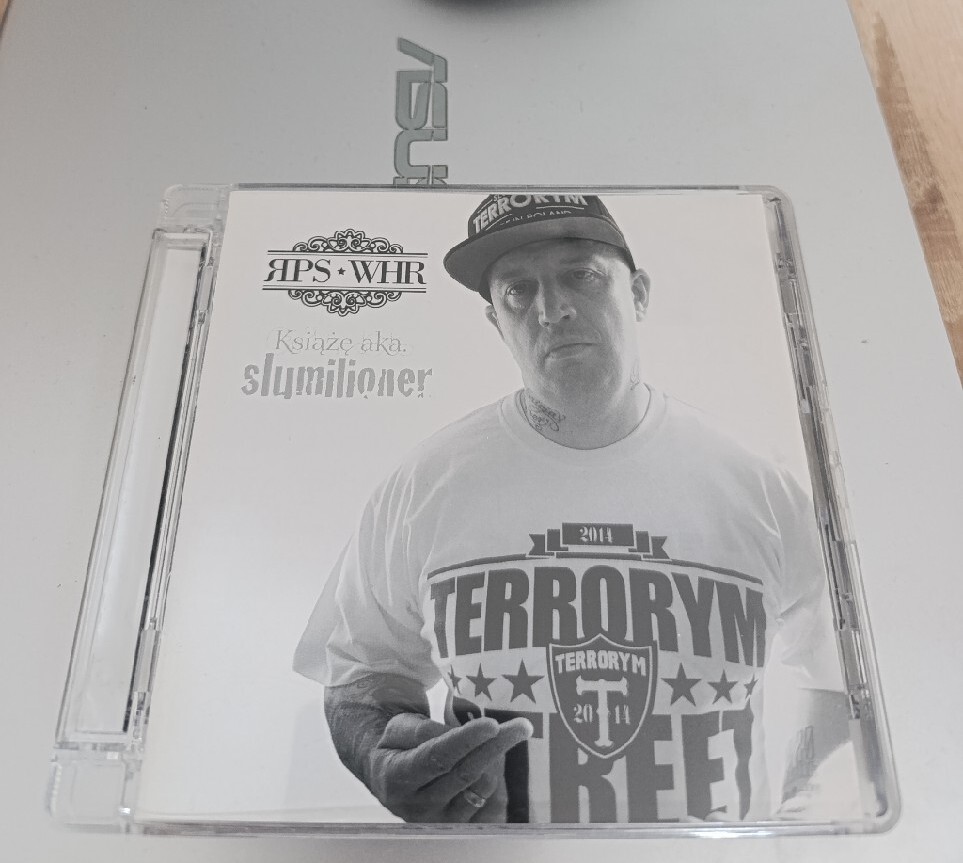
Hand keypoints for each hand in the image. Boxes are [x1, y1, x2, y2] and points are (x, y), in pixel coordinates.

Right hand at [367, 713, 532, 822]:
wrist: (387, 779)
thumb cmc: (396, 748)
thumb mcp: (398, 729)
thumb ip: (424, 729)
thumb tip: (459, 735)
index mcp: (397, 778)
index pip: (437, 758)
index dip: (466, 741)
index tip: (492, 724)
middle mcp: (418, 806)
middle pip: (465, 774)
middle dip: (496, 746)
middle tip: (521, 726)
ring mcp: (439, 821)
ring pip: (480, 788)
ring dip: (495, 760)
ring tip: (499, 737)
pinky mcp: (457, 828)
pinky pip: (488, 803)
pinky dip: (494, 777)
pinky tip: (492, 761)